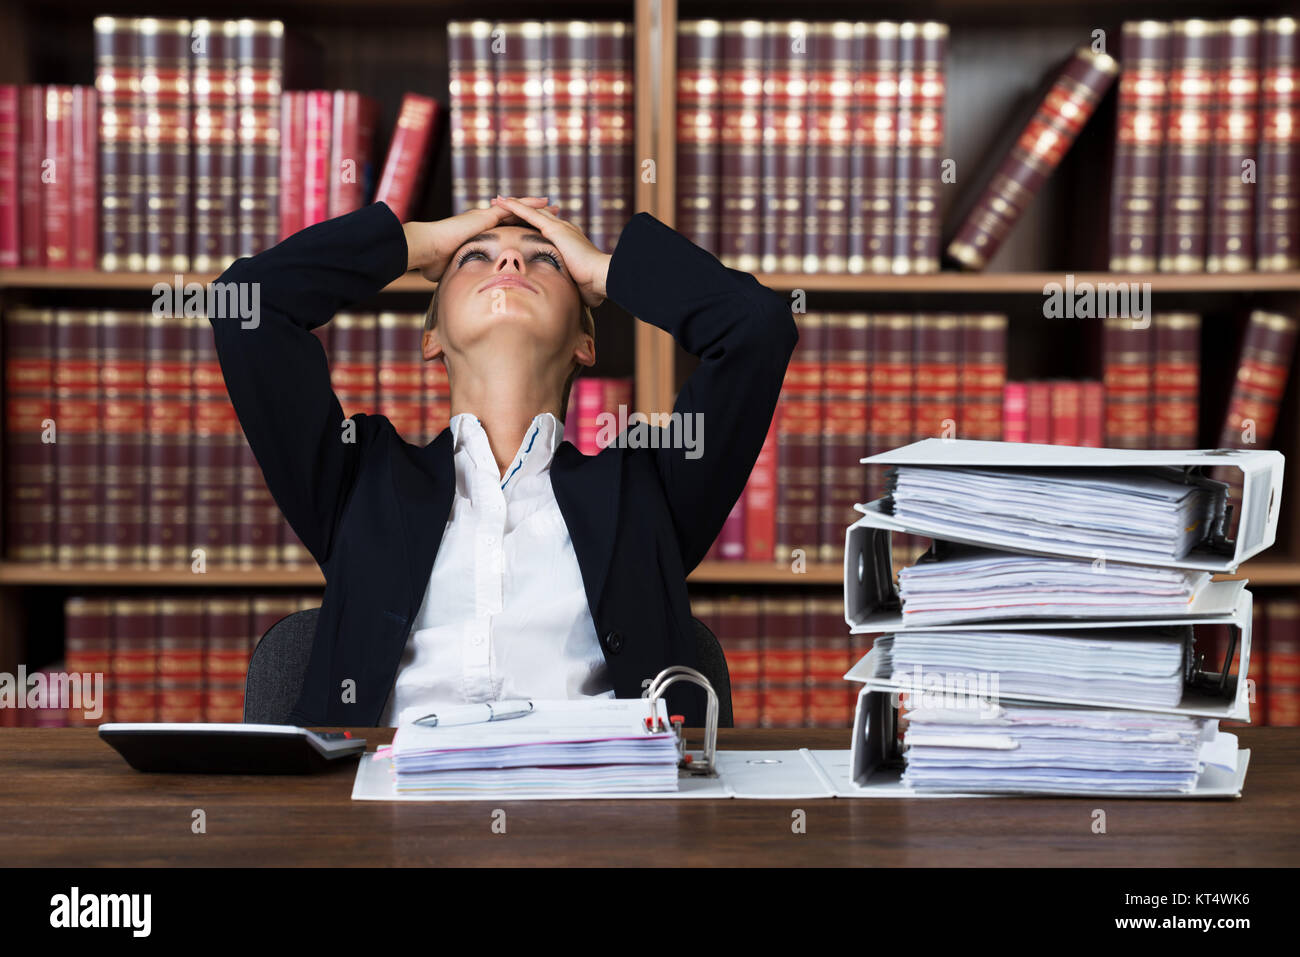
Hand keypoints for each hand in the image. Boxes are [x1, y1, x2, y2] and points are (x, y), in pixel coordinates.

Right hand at [403, 197, 558, 280]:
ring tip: (552, 205)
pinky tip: (543, 203)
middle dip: (531, 215)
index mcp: (478, 234)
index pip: (503, 230)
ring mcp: (484, 217)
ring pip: (515, 209)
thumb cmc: (434, 263)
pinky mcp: (484, 216)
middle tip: (550, 212)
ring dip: (535, 207)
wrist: (426, 250)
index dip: (520, 228)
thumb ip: (463, 278)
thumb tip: (462, 293)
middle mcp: (482, 222)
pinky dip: (528, 205)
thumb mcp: (454, 271)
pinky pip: (511, 208)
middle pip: (513, 216)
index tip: (534, 229)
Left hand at [490, 195, 611, 307]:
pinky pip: (530, 215)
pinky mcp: (555, 230)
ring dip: (512, 205)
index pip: (544, 229)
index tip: (517, 223)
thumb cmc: (592, 285)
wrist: (602, 276)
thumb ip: (566, 284)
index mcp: (567, 241)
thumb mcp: (574, 283)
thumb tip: (562, 297)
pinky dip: (515, 207)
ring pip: (530, 212)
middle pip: (536, 216)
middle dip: (519, 210)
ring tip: (496, 200)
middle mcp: (563, 230)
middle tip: (501, 204)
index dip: (529, 224)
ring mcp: (559, 228)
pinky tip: (502, 202)